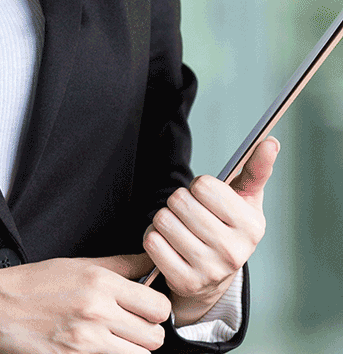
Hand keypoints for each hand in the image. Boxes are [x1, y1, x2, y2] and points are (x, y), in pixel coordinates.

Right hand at [0, 253, 171, 353]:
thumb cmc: (33, 284)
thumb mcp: (76, 264)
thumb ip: (118, 266)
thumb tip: (149, 263)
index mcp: (99, 281)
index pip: (157, 304)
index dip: (155, 308)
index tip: (145, 307)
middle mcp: (97, 311)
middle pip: (155, 336)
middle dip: (148, 332)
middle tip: (131, 325)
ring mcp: (87, 341)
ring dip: (133, 349)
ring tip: (115, 338)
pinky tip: (100, 347)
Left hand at [142, 136, 278, 325]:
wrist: (214, 276)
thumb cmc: (228, 225)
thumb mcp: (245, 198)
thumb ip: (257, 168)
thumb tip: (271, 141)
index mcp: (251, 227)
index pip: (203, 186)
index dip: (198, 187)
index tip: (207, 199)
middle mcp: (234, 252)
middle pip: (179, 201)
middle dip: (179, 202)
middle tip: (190, 215)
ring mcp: (209, 270)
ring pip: (163, 220)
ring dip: (164, 218)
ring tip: (179, 228)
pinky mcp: (184, 281)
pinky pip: (152, 241)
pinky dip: (154, 237)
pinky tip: (169, 244)